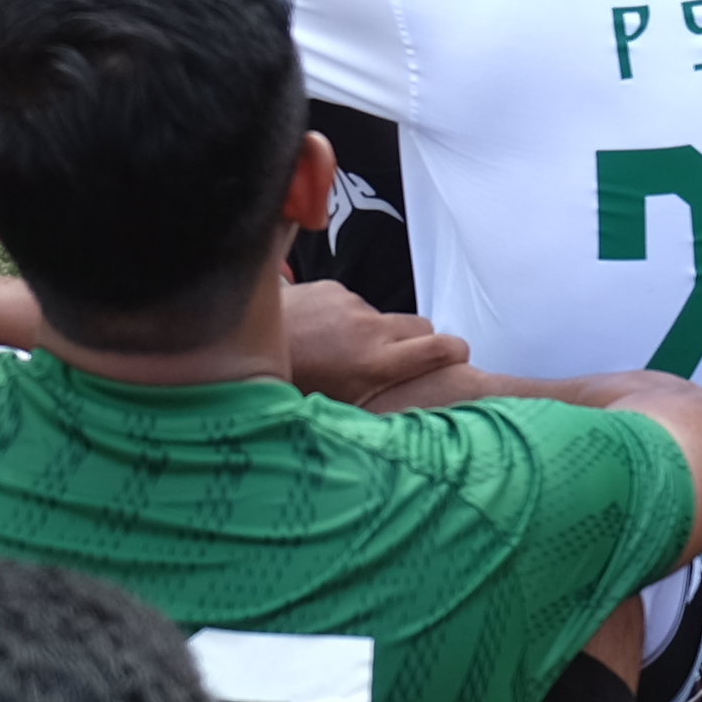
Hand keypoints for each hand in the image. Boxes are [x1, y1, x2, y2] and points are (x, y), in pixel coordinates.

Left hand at [279, 278, 467, 405]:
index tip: (458, 358)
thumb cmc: (291, 385)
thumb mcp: (341, 407)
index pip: (441, 347)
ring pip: (383, 317)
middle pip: (422, 326)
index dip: (456, 352)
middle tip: (399, 358)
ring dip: (374, 331)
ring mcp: (351, 304)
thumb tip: (406, 415)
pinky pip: (352, 303)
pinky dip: (345, 316)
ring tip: (340, 350)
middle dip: (419, 340)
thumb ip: (379, 402)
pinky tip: (319, 332)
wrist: (242, 344)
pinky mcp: (332, 287)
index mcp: (376, 362)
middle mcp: (369, 329)